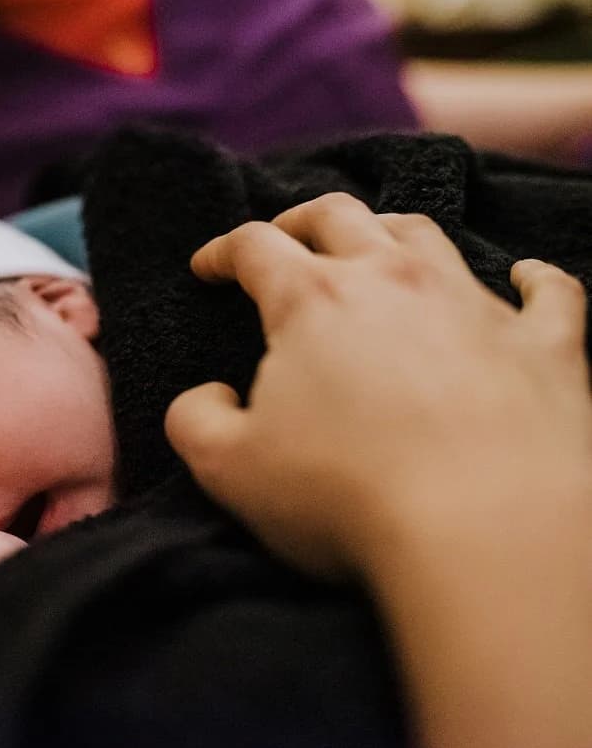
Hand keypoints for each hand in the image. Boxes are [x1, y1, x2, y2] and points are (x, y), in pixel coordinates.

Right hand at [165, 193, 591, 576]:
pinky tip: (525, 276)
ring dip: (393, 232)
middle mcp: (394, 281)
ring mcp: (476, 307)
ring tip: (378, 246)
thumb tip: (209, 395)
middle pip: (340, 217)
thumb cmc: (345, 496)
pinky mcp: (549, 348)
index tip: (207, 266)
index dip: (223, 250)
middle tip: (285, 236)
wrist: (487, 531)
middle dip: (302, 220)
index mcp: (312, 300)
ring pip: (428, 236)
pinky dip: (535, 279)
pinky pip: (550, 293)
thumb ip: (196, 420)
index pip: (255, 247)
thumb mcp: (228, 468)